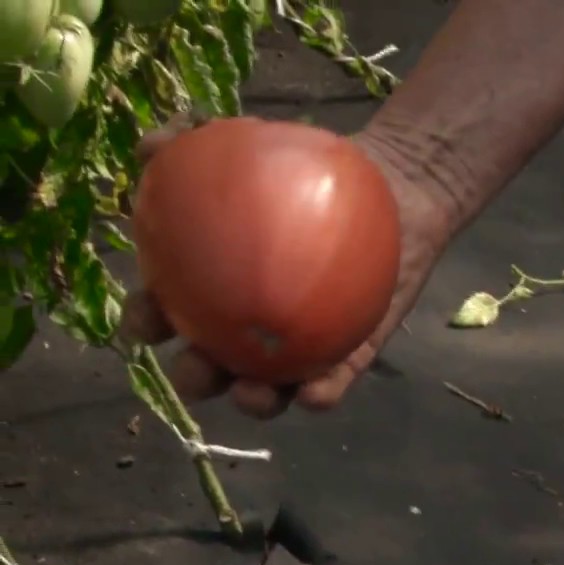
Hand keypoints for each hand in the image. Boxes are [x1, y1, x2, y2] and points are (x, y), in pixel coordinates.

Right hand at [118, 114, 448, 418]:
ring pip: (267, 390)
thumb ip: (198, 140)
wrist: (394, 185)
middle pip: (209, 366)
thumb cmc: (310, 172)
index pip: (166, 311)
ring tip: (254, 392)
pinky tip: (313, 395)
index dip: (146, 323)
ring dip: (253, 400)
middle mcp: (251, 325)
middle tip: (196, 368)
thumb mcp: (253, 146)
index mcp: (214, 286)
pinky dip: (319, 396)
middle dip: (194, 379)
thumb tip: (151, 146)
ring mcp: (301, 345)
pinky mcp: (349, 356)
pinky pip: (331, 384)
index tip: (146, 320)